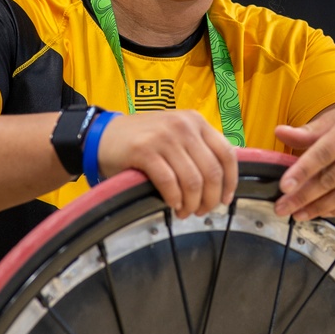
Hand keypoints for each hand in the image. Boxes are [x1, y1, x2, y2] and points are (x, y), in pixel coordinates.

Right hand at [98, 110, 238, 218]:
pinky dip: (174, 198)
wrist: (104, 135)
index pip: (226, 154)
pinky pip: (169, 182)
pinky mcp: (144, 150)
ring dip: (191, 203)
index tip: (225, 199)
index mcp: (196, 121)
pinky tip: (172, 205)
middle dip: (210, 198)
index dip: (230, 182)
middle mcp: (183, 126)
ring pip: (192, 180)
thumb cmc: (142, 140)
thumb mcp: (176, 135)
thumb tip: (221, 181)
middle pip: (211, 171)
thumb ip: (197, 149)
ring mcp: (164, 137)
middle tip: (202, 211)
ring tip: (185, 212)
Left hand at [273, 99, 334, 220]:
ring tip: (298, 214)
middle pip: (331, 179)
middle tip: (281, 208)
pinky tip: (322, 212)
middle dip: (303, 196)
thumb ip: (311, 129)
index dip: (302, 171)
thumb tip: (279, 132)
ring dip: (318, 208)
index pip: (323, 152)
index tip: (283, 186)